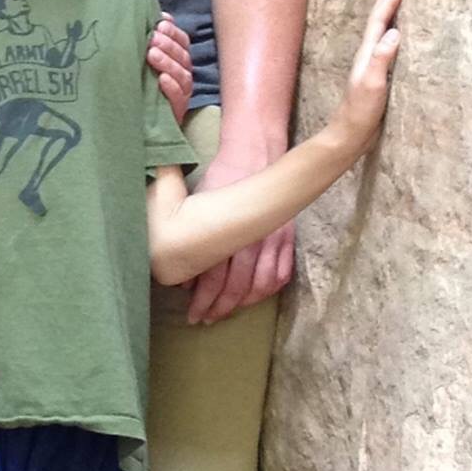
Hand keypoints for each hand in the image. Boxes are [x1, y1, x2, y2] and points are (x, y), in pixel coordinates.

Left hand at [147, 13, 192, 123]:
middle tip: (152, 37)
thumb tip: (145, 17)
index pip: (182, 41)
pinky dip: (170, 86)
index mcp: (177, 59)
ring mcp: (182, 93)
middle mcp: (183, 74)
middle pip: (182, 55)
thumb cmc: (140, 84)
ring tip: (152, 54)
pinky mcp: (176, 110)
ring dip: (167, 62)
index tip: (160, 22)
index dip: (173, 31)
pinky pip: (177, 97)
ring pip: (182, 74)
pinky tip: (161, 79)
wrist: (139, 121)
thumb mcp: (143, 60)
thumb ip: (147, 41)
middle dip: (168, 44)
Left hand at [185, 143, 293, 325]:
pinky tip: (255, 297)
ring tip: (226, 313)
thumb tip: (183, 270)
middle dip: (219, 306)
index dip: (202, 299)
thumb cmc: (222, 175)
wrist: (256, 151)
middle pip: (236, 286)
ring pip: (261, 285)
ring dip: (243, 303)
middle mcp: (253, 239)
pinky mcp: (288, 237)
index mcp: (228, 230)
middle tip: (205, 319)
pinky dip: (268, 290)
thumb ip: (193, 234)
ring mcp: (274, 240)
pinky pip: (281, 274)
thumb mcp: (199, 198)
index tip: (192, 312)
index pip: (214, 276)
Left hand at [332, 0, 402, 155]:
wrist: (351, 134)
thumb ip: (381, 58)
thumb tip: (394, 31)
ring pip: (382, 34)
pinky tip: (398, 40)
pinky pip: (387, 49)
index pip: (378, 23)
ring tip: (396, 3)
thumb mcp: (372, 84)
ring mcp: (372, 67)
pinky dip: (393, 37)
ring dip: (389, 16)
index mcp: (366, 54)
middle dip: (385, 2)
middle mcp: (368, 56)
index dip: (387, 4)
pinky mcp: (378, 78)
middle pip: (377, 23)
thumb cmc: (361, 111)